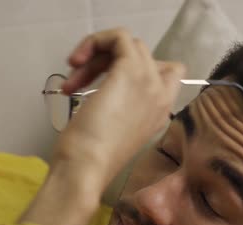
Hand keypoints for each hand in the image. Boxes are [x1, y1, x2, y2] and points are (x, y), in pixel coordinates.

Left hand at [20, 28, 184, 224]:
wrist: (86, 169)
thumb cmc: (91, 158)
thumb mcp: (112, 130)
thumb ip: (120, 107)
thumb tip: (106, 88)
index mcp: (159, 112)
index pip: (169, 73)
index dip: (135, 69)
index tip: (105, 84)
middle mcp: (160, 95)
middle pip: (141, 56)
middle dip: (105, 62)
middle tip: (77, 83)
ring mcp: (149, 81)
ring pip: (129, 44)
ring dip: (97, 54)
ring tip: (73, 79)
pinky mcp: (131, 70)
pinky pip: (119, 37)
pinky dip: (95, 42)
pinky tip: (76, 62)